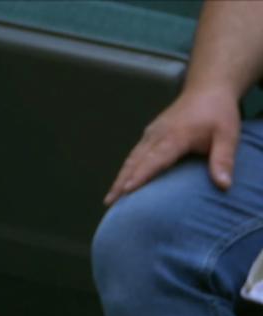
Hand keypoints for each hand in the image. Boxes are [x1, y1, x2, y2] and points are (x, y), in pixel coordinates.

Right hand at [104, 87, 240, 204]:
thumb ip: (224, 159)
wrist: (207, 89)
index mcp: (176, 136)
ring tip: (110, 198)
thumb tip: (224, 185)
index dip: (141, 175)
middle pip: (136, 161)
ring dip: (119, 178)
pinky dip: (125, 169)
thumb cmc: (219, 113)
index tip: (126, 190)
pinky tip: (121, 182)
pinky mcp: (149, 134)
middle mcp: (158, 135)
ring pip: (131, 158)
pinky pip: (134, 154)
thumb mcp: (228, 135)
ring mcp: (151, 134)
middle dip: (121, 182)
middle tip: (110, 202)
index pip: (155, 159)